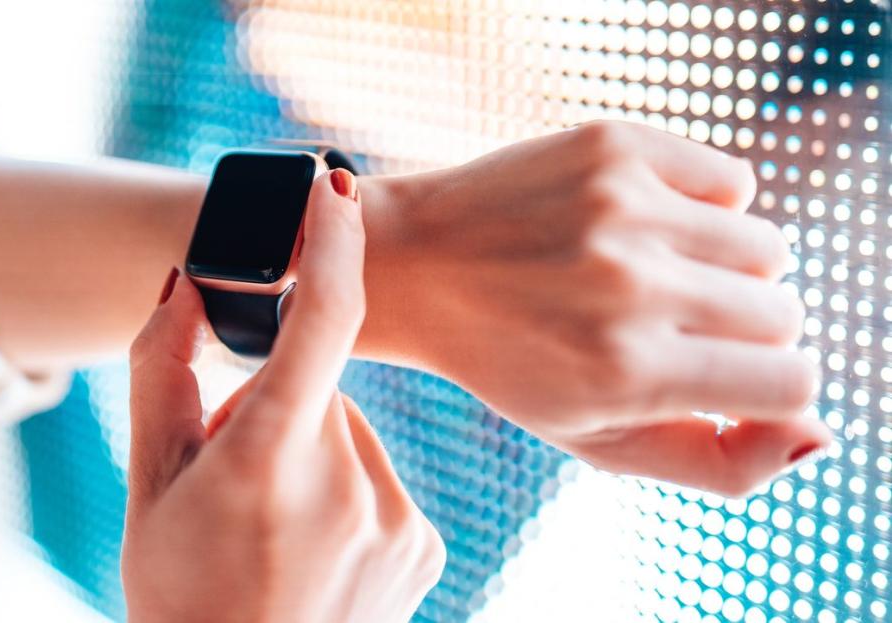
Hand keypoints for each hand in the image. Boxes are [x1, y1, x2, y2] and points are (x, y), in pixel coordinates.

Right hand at [121, 171, 444, 622]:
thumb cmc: (179, 593)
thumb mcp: (148, 485)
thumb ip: (162, 373)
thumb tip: (186, 286)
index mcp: (267, 460)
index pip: (320, 322)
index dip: (332, 244)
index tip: (334, 187)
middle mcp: (349, 483)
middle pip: (316, 388)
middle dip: (275, 408)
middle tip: (234, 480)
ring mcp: (396, 518)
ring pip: (349, 434)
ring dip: (311, 453)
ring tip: (271, 527)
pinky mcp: (425, 544)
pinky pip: (379, 479)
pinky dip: (346, 492)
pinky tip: (312, 547)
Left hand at [358, 120, 830, 496]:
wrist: (418, 266)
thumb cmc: (514, 363)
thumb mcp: (599, 441)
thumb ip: (719, 463)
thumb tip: (823, 434)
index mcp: (628, 373)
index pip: (792, 384)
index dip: (765, 388)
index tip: (716, 377)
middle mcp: (631, 287)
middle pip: (784, 315)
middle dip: (740, 332)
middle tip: (665, 328)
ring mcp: (623, 209)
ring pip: (766, 248)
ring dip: (725, 270)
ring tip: (654, 277)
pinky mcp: (615, 148)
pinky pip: (733, 181)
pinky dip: (703, 208)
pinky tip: (641, 226)